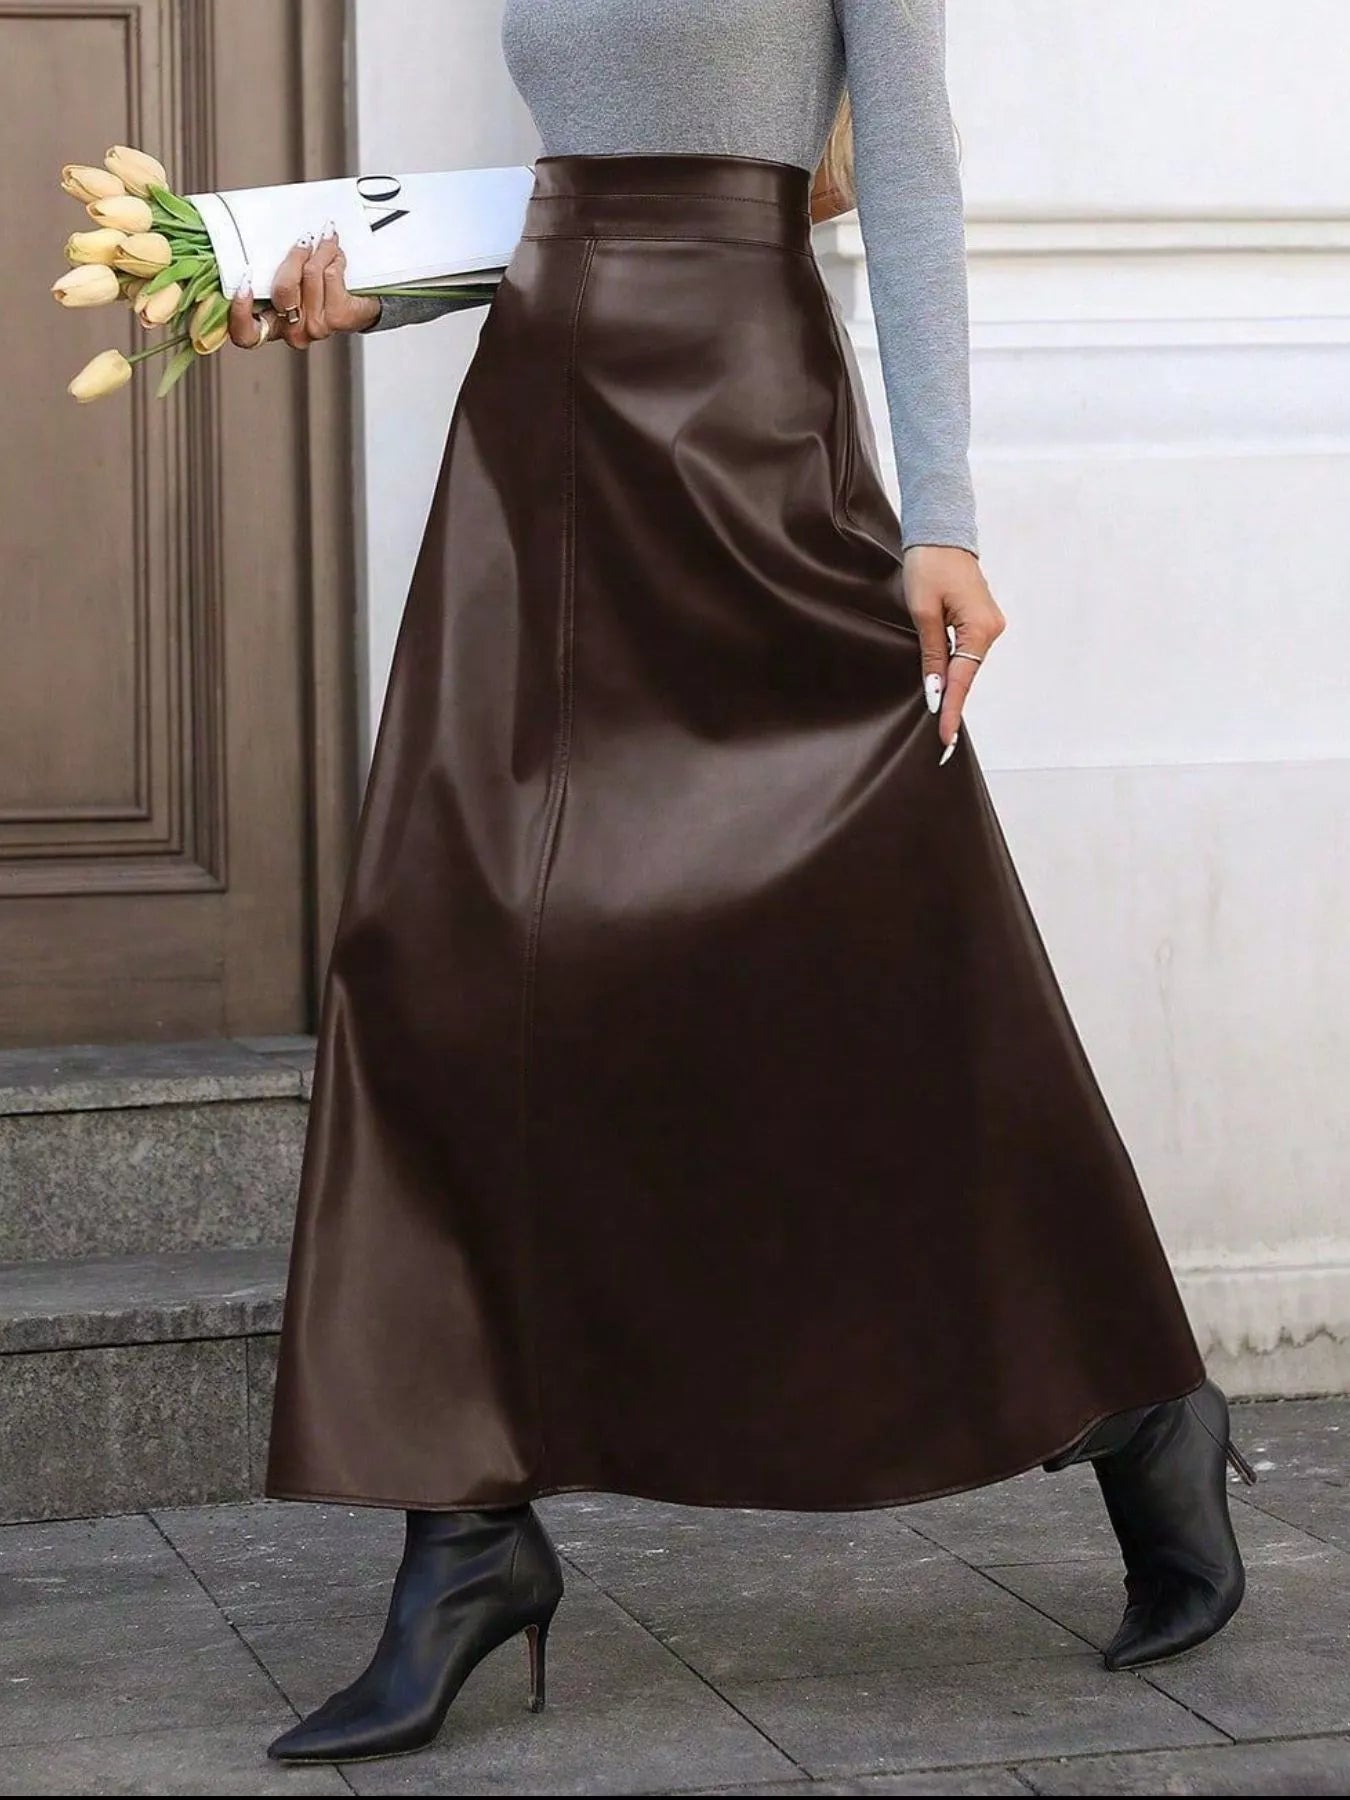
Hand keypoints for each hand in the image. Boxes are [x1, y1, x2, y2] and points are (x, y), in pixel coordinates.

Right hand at [228, 225, 380, 350]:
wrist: (362, 305)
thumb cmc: (321, 291)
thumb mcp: (289, 283)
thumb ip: (270, 273)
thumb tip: (257, 241)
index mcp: (271, 324)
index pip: (245, 333)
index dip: (240, 311)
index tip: (245, 283)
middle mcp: (292, 331)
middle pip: (282, 290)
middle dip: (294, 257)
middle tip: (304, 240)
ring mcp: (315, 327)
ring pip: (310, 275)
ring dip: (321, 250)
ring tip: (326, 240)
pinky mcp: (339, 318)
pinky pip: (331, 275)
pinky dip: (335, 258)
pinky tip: (337, 256)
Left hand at [902, 545, 1005, 763]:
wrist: (940, 532)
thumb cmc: (929, 565)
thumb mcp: (923, 612)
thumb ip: (932, 654)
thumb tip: (935, 691)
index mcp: (981, 628)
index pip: (962, 679)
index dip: (950, 710)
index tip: (945, 738)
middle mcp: (992, 629)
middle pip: (967, 674)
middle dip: (951, 702)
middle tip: (941, 739)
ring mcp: (989, 624)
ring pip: (966, 664)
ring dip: (951, 685)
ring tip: (940, 717)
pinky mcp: (981, 620)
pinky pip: (966, 651)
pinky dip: (954, 668)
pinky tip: (943, 685)